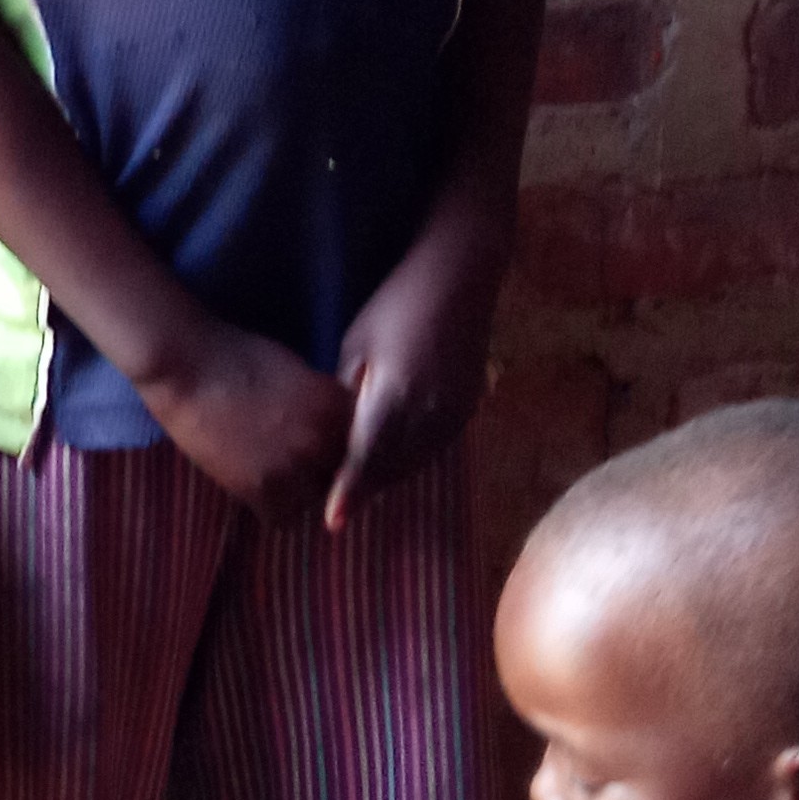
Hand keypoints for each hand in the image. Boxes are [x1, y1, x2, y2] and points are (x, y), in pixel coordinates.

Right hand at [141, 319, 352, 525]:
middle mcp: (322, 440)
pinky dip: (273, 506)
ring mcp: (292, 468)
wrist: (186, 365)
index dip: (344, 445)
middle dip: (325, 467)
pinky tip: (258, 486)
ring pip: (313, 499)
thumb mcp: (295, 370)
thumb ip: (321, 401)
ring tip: (275, 472)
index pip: (363, 444)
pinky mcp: (258, 489)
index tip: (331, 448)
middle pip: (341, 474)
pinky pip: (282, 517)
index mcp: (336, 406)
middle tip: (298, 459)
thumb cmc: (236, 355)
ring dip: (300, 490)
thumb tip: (331, 424)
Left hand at [325, 201, 506, 530]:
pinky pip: (434, 447)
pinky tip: (390, 462)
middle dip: (364, 489)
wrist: (461, 277)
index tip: (332, 522)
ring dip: (387, 477)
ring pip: (415, 462)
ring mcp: (455, 412)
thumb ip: (347, 396)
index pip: (368, 458)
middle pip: (392, 468)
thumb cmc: (396, 303)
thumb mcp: (358, 345)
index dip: (349, 493)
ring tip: (357, 491)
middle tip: (333, 507)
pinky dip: (410, 459)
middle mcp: (431, 412)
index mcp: (397, 395)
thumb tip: (334, 435)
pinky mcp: (467, 408)